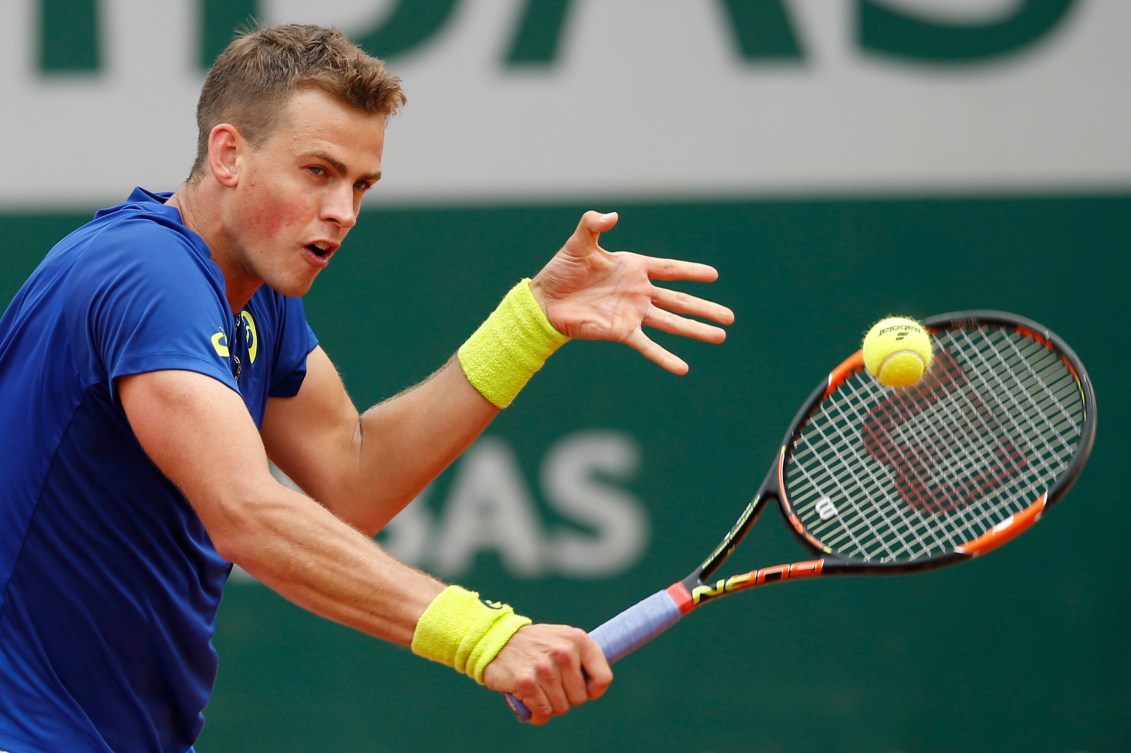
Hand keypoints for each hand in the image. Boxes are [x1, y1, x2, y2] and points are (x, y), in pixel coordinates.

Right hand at [482, 624, 611, 724]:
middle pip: (579, 698)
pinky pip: (542, 712)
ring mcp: (545, 667)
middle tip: (550, 685)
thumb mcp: (562, 638)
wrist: (496, 640)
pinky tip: (529, 702)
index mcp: (578, 639)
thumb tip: (599, 684)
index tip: (583, 689)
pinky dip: (536, 714)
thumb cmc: (535, 644)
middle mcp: (564, 652)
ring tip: (538, 690)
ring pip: (561, 708)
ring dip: (549, 705)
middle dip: (565, 698)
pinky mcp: (527, 682)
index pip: (603, 678)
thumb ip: (582, 656)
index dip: (594, 690)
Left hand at [531, 211, 733, 374]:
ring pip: (672, 323)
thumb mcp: (580, 241)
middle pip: (680, 300)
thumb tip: (612, 216)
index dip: (691, 272)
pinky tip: (683, 368)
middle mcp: (639, 292)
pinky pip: (648, 345)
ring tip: (721, 336)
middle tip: (731, 317)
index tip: (714, 275)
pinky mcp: (622, 331)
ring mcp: (633, 313)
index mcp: (634, 267)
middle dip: (705, 308)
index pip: (669, 269)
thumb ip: (595, 224)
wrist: (546, 300)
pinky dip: (664, 357)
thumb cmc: (563, 268)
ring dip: (696, 330)